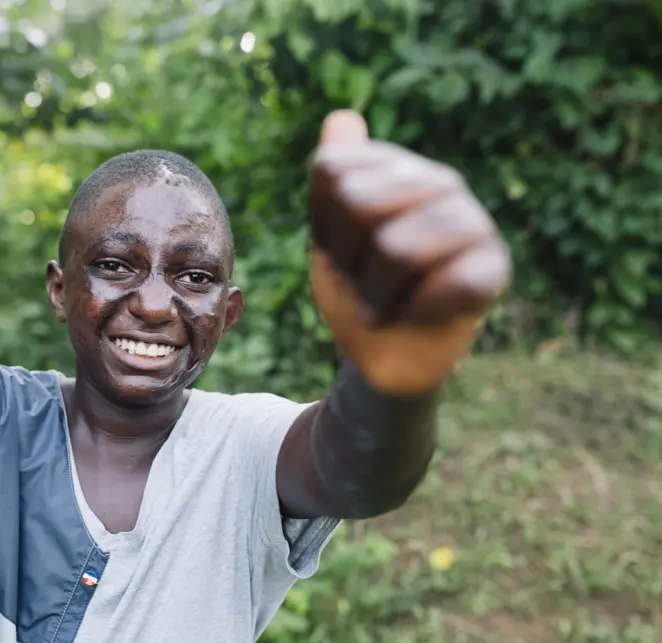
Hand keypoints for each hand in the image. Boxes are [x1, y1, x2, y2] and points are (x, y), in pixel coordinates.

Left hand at [308, 110, 510, 394]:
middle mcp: (439, 181)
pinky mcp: (494, 268)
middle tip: (364, 277)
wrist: (386, 352)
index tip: (339, 247)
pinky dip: (415, 310)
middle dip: (348, 258)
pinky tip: (420, 312)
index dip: (321, 223)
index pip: (333, 172)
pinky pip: (444, 282)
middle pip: (360, 204)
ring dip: (376, 293)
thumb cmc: (358, 286)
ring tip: (388, 299)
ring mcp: (472, 220)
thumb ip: (336, 173)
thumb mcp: (330, 230)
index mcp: (396, 166)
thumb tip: (342, 117)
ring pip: (397, 248)